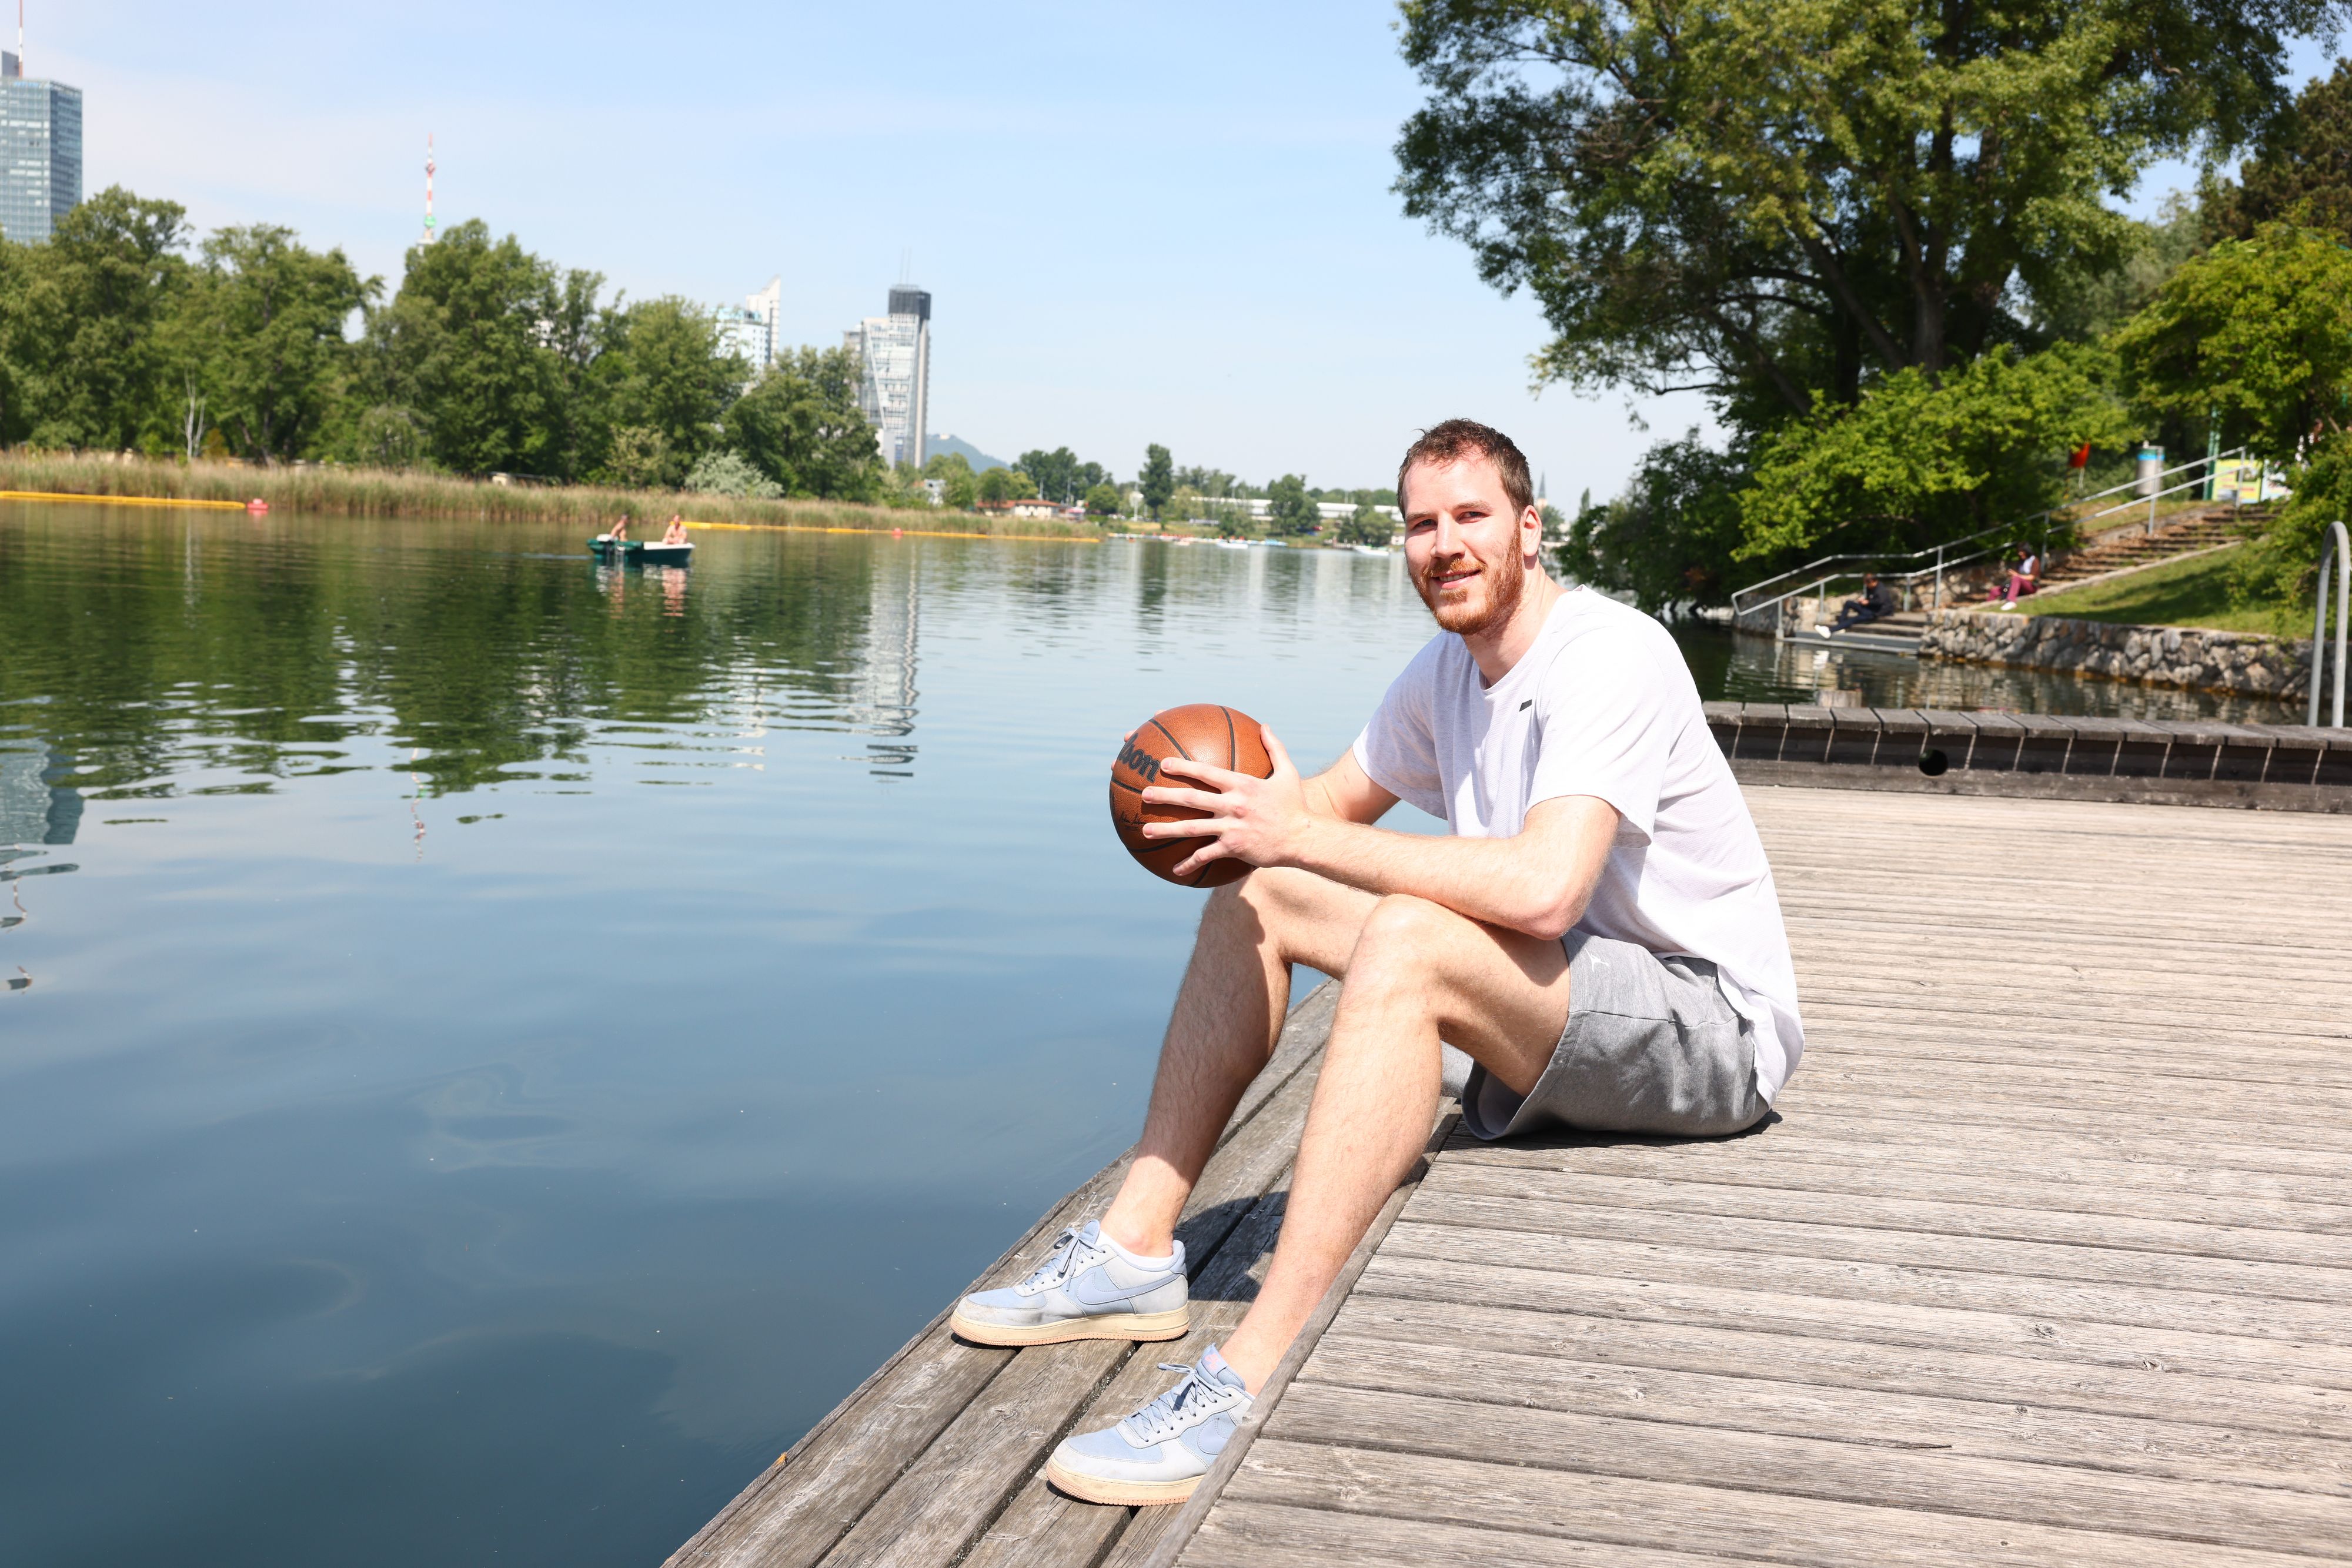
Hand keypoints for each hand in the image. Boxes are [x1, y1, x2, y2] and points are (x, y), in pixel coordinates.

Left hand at [1140, 727, 1311, 879]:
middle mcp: (1233, 805)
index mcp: (1242, 785)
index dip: (1183, 766)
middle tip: (1145, 795)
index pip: (1206, 772)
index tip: (1163, 764)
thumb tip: (1265, 725)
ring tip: (1146, 831)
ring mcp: (1231, 827)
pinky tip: (1175, 869)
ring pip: (1192, 828)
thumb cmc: (1295, 806)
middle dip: (1165, 796)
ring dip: (1166, 830)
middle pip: (1191, 798)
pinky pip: (1206, 855)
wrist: (1304, 837)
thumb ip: (1274, 748)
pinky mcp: (1234, 847)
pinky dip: (1189, 863)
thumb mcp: (1287, 773)